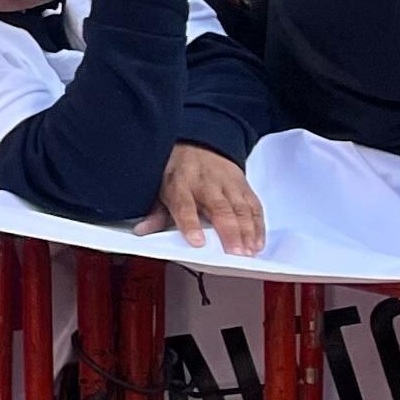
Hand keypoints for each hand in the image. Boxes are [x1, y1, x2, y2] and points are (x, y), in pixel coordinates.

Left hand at [144, 144, 266, 253]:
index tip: (197, 242)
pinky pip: (254, 206)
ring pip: (240, 208)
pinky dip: (258, 225)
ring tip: (250, 251)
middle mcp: (206, 184)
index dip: (191, 224)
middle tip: (235, 253)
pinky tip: (258, 242)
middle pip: (219, 208)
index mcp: (180, 185)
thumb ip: (155, 213)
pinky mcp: (243, 186)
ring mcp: (227, 184)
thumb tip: (141, 231)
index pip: (184, 205)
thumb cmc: (178, 173)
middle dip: (229, 232)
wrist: (199, 145)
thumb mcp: (161, 189)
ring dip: (248, 231)